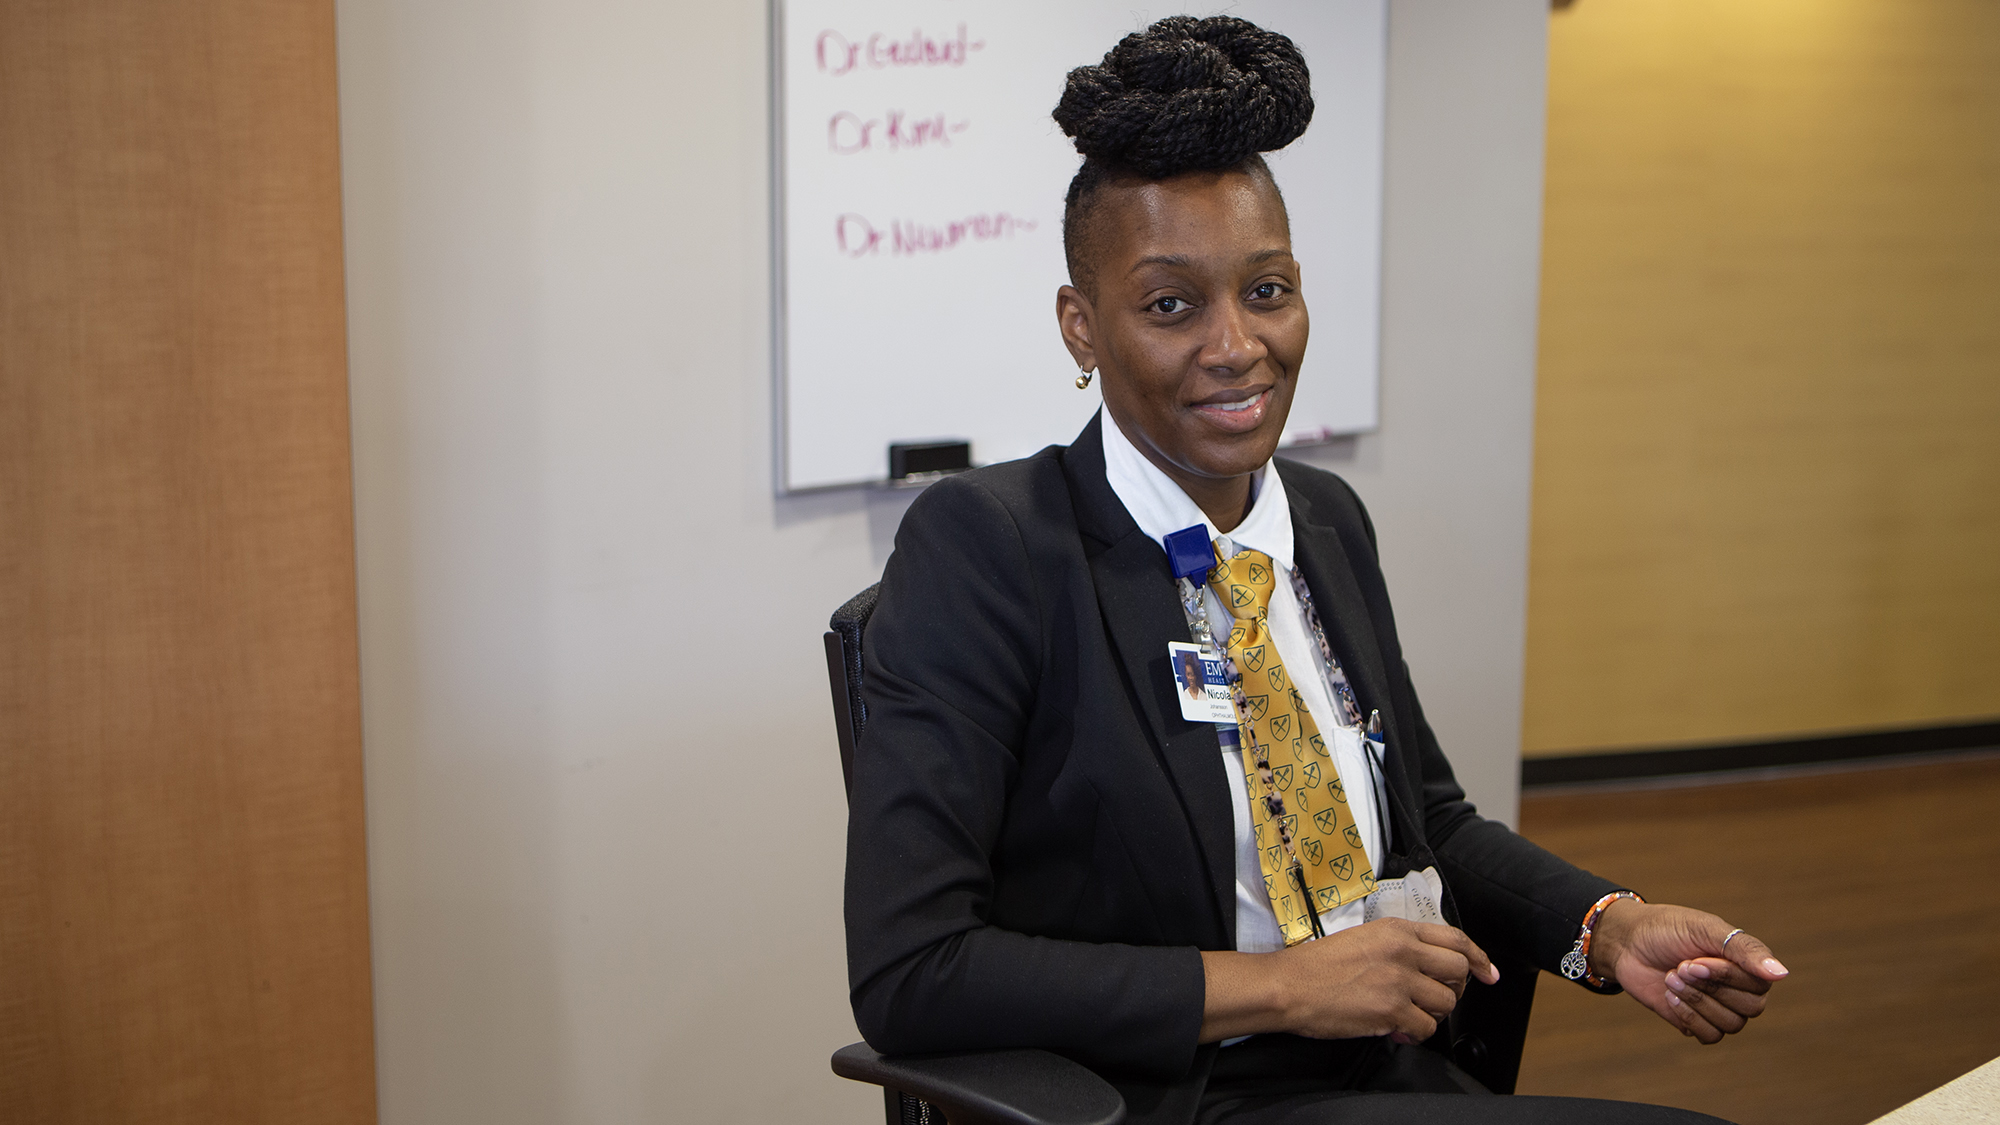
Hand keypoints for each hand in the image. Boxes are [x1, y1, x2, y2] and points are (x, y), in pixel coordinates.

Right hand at [1199, 919, 1498, 1043]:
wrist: (1289, 985)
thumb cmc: (1316, 966)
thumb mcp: (1363, 939)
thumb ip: (1399, 948)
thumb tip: (1427, 969)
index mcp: (1396, 930)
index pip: (1455, 938)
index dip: (1478, 958)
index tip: (1488, 973)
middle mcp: (1403, 951)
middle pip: (1458, 970)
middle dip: (1454, 989)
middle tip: (1435, 999)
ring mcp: (1399, 980)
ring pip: (1446, 1002)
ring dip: (1431, 1014)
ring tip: (1407, 1015)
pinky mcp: (1391, 1009)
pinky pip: (1426, 1027)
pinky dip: (1415, 1033)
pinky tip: (1397, 1029)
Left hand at [1589, 900, 1787, 1044]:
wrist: (1627, 944)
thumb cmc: (1668, 930)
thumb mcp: (1705, 929)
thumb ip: (1744, 949)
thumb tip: (1782, 974)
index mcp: (1747, 964)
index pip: (1760, 986)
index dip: (1725, 977)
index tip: (1694, 960)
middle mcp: (1740, 988)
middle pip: (1750, 1009)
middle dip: (1709, 989)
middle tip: (1680, 967)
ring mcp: (1720, 1007)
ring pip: (1731, 1025)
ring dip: (1696, 1002)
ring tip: (1671, 978)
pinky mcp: (1697, 1022)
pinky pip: (1710, 1037)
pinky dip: (1689, 1017)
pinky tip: (1670, 997)